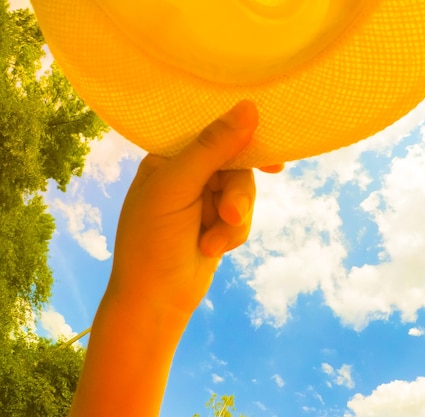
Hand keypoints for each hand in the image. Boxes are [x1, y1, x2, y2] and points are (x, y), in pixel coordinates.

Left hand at [105, 101, 271, 336]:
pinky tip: (214, 249)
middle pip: (235, 166)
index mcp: (168, 158)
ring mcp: (204, 200)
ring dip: (234, 221)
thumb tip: (249, 108)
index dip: (242, 140)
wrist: (156, 302)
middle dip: (236, 196)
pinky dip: (234, 235)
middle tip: (231, 217)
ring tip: (215, 244)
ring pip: (243, 193)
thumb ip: (213, 147)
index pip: (211, 133)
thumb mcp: (178, 188)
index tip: (272, 158)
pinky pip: (243, 217)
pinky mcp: (218, 223)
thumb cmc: (152, 242)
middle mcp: (187, 174)